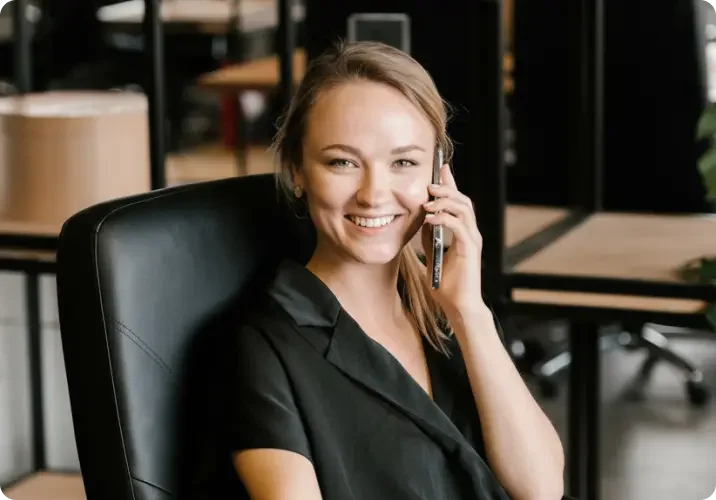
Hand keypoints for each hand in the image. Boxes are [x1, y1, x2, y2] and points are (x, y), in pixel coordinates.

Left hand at [421, 165, 487, 321]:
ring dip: (445, 200)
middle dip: (447, 187)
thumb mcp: (432, 253)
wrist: (458, 307)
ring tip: (428, 199)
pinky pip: (459, 226)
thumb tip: (420, 218)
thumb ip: (429, 236)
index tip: (441, 168)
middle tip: (430, 182)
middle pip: (463, 200)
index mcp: (463, 232)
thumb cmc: (446, 285)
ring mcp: (472, 240)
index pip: (458, 202)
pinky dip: (444, 218)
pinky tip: (430, 217)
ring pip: (464, 209)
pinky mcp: (470, 249)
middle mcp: (471, 233)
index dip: (451, 184)